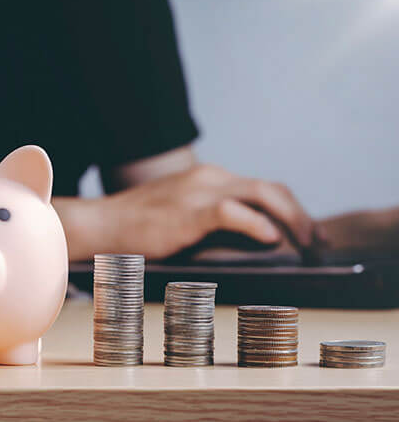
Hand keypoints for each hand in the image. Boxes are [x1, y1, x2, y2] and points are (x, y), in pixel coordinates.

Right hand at [96, 164, 315, 259]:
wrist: (102, 225)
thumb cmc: (139, 228)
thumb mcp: (182, 220)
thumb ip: (215, 225)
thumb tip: (258, 241)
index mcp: (208, 179)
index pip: (262, 188)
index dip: (291, 208)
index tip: (308, 231)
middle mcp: (209, 178)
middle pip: (271, 188)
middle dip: (301, 214)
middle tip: (318, 240)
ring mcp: (198, 191)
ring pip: (262, 193)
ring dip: (292, 219)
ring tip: (306, 243)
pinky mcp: (188, 210)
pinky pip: (233, 212)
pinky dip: (258, 224)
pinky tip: (271, 239)